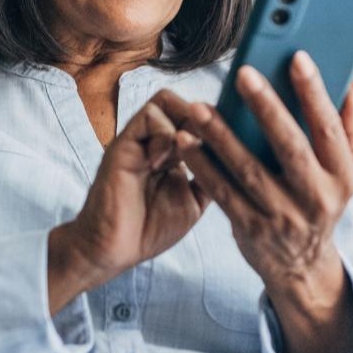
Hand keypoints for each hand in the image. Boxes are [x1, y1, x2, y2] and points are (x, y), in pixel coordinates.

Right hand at [47, 89, 211, 310]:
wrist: (114, 250)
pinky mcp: (122, 145)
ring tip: (190, 150)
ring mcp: (138, 141)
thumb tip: (238, 157)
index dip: (216, 124)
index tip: (231, 141)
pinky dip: (164, 133)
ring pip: (165, 101)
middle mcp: (154, 141)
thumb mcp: (193, 202)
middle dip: (203, 117)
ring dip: (185, 122)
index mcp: (172, 153)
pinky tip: (165, 163)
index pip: (196, 119)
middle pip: (183, 102)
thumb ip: (211, 177)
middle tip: (212, 142)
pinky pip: (148, 117)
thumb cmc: (149, 230)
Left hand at [174, 52, 352, 352]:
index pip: (329, 128)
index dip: (315, 93)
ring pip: (249, 170)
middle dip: (267, 108)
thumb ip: (347, 130)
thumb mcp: (344, 174)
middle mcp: (316, 197)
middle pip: (290, 146)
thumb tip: (352, 85)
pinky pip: (222, 193)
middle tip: (242, 73)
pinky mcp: (251, 229)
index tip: (297, 57)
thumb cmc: (320, 204)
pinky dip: (202, 166)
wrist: (302, 267)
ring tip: (199, 108)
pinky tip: (186, 141)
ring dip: (221, 137)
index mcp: (341, 176)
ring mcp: (282, 216)